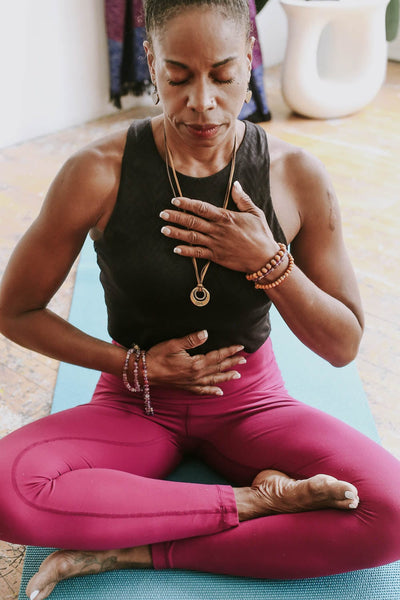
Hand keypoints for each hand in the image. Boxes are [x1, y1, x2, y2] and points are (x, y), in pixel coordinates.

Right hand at [145, 330, 245, 394]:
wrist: (144, 372)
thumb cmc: (157, 356)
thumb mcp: (173, 344)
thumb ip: (191, 339)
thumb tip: (205, 333)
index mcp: (195, 364)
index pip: (217, 356)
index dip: (229, 351)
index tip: (240, 347)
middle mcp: (196, 375)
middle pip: (218, 368)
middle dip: (232, 363)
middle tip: (244, 360)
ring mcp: (191, 383)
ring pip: (213, 379)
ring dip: (226, 377)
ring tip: (237, 375)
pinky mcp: (186, 387)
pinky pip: (202, 390)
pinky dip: (211, 391)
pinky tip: (219, 392)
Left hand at [160, 181, 278, 272]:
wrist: (265, 258)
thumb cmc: (261, 234)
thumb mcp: (255, 213)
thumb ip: (242, 198)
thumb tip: (235, 183)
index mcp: (225, 217)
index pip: (202, 208)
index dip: (187, 203)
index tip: (175, 200)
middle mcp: (218, 230)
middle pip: (192, 221)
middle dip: (176, 216)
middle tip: (163, 213)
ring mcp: (216, 244)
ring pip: (192, 237)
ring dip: (176, 233)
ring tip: (163, 229)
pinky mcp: (216, 257)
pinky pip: (198, 254)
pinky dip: (186, 251)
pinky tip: (175, 249)